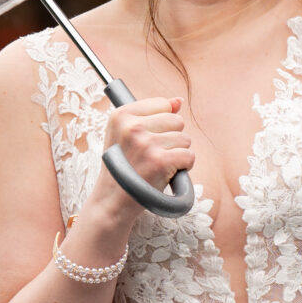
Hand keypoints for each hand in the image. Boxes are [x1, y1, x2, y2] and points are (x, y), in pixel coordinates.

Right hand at [92, 95, 193, 220]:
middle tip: (153, 155)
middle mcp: (132, 127)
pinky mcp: (160, 162)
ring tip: (157, 165)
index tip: (148, 139)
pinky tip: (166, 173)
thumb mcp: (125, 135)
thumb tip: (178, 101)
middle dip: (171, 139)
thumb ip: (151, 114)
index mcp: (121, 115)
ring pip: (185, 139)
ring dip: (177, 154)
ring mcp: (146, 144)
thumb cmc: (122, 168)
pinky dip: (183, 167)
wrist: (112, 201)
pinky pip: (189, 156)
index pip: (162, 104)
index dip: (162, 124)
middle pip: (177, 121)